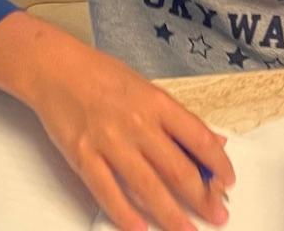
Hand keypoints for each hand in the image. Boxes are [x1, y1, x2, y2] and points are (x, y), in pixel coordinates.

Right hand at [0, 12, 234, 230]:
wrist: (55, 68)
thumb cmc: (101, 74)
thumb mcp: (145, 87)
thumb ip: (177, 118)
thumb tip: (213, 141)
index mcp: (156, 101)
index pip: (197, 136)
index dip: (217, 163)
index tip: (228, 181)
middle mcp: (137, 123)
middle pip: (178, 170)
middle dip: (202, 198)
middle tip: (218, 215)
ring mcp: (110, 142)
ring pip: (148, 188)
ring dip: (172, 216)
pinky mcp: (84, 157)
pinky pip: (109, 194)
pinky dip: (127, 216)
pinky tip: (142, 230)